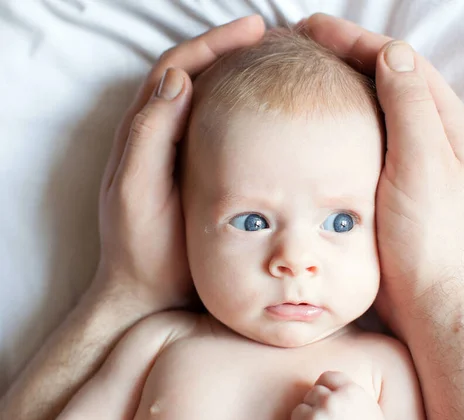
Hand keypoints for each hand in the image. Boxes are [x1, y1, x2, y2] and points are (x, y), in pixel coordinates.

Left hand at [91, 16, 265, 314]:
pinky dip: (242, 112)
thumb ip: (150, 137)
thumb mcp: (139, 193)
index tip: (253, 30)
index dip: (213, 44)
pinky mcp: (199, 173)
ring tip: (273, 64)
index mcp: (144, 132)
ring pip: (209, 100)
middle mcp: (161, 136)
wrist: (148, 292)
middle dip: (229, 49)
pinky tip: (268, 114)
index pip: (177, 69)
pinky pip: (220, 130)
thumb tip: (176, 79)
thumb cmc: (144, 249)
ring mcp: (181, 154)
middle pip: (194, 74)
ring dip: (237, 76)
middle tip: (271, 37)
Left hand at [287, 371, 402, 419]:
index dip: (324, 390)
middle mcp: (332, 401)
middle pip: (310, 395)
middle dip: (315, 408)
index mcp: (348, 389)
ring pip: (297, 413)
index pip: (325, 378)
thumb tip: (319, 386)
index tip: (328, 404)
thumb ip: (344, 390)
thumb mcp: (363, 402)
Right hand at [304, 14, 463, 335]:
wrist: (430, 302)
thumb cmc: (431, 238)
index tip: (311, 28)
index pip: (398, 62)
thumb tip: (392, 53)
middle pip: (385, 80)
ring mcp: (410, 162)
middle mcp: (431, 136)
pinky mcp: (390, 187)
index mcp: (445, 123)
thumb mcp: (423, 165)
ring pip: (372, 110)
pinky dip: (338, 126)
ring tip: (299, 78)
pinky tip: (312, 128)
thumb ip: (411, 106)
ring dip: (339, 89)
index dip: (354, 40)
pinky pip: (362, 142)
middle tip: (297, 47)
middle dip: (343, 58)